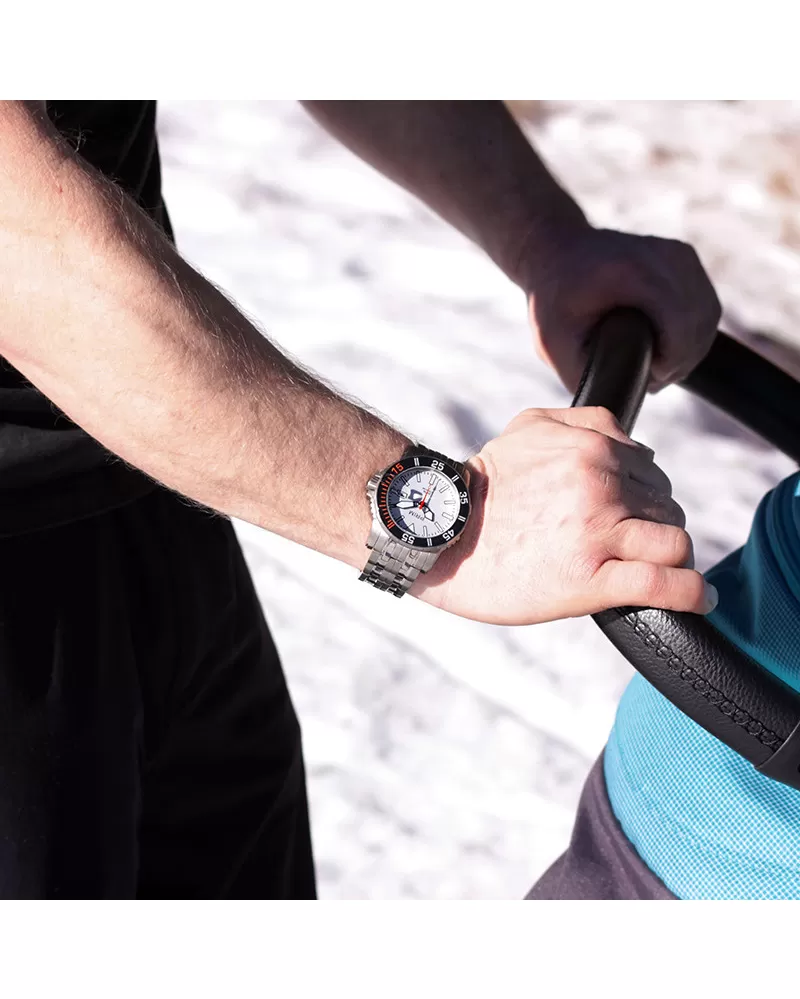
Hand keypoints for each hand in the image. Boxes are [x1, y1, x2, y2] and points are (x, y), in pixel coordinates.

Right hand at [412, 406, 716, 625]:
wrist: (438, 535)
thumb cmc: (479, 488)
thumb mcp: (528, 428)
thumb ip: (586, 422)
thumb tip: (635, 442)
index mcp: (591, 448)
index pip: (653, 472)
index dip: (646, 498)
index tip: (634, 518)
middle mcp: (600, 485)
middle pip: (668, 507)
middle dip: (654, 527)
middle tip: (627, 547)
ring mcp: (598, 533)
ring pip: (675, 542)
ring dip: (668, 557)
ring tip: (649, 570)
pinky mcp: (591, 580)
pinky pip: (664, 584)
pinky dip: (690, 594)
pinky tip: (699, 600)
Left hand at [518, 222, 720, 392]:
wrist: (556, 251)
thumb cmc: (552, 299)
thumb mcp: (553, 344)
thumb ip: (584, 376)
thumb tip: (619, 400)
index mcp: (630, 273)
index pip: (680, 322)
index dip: (672, 360)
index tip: (650, 376)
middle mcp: (661, 255)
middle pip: (699, 321)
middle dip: (681, 359)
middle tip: (651, 378)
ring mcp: (677, 253)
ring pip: (708, 314)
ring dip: (690, 348)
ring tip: (658, 364)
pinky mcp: (685, 257)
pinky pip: (706, 303)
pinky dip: (693, 330)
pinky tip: (665, 344)